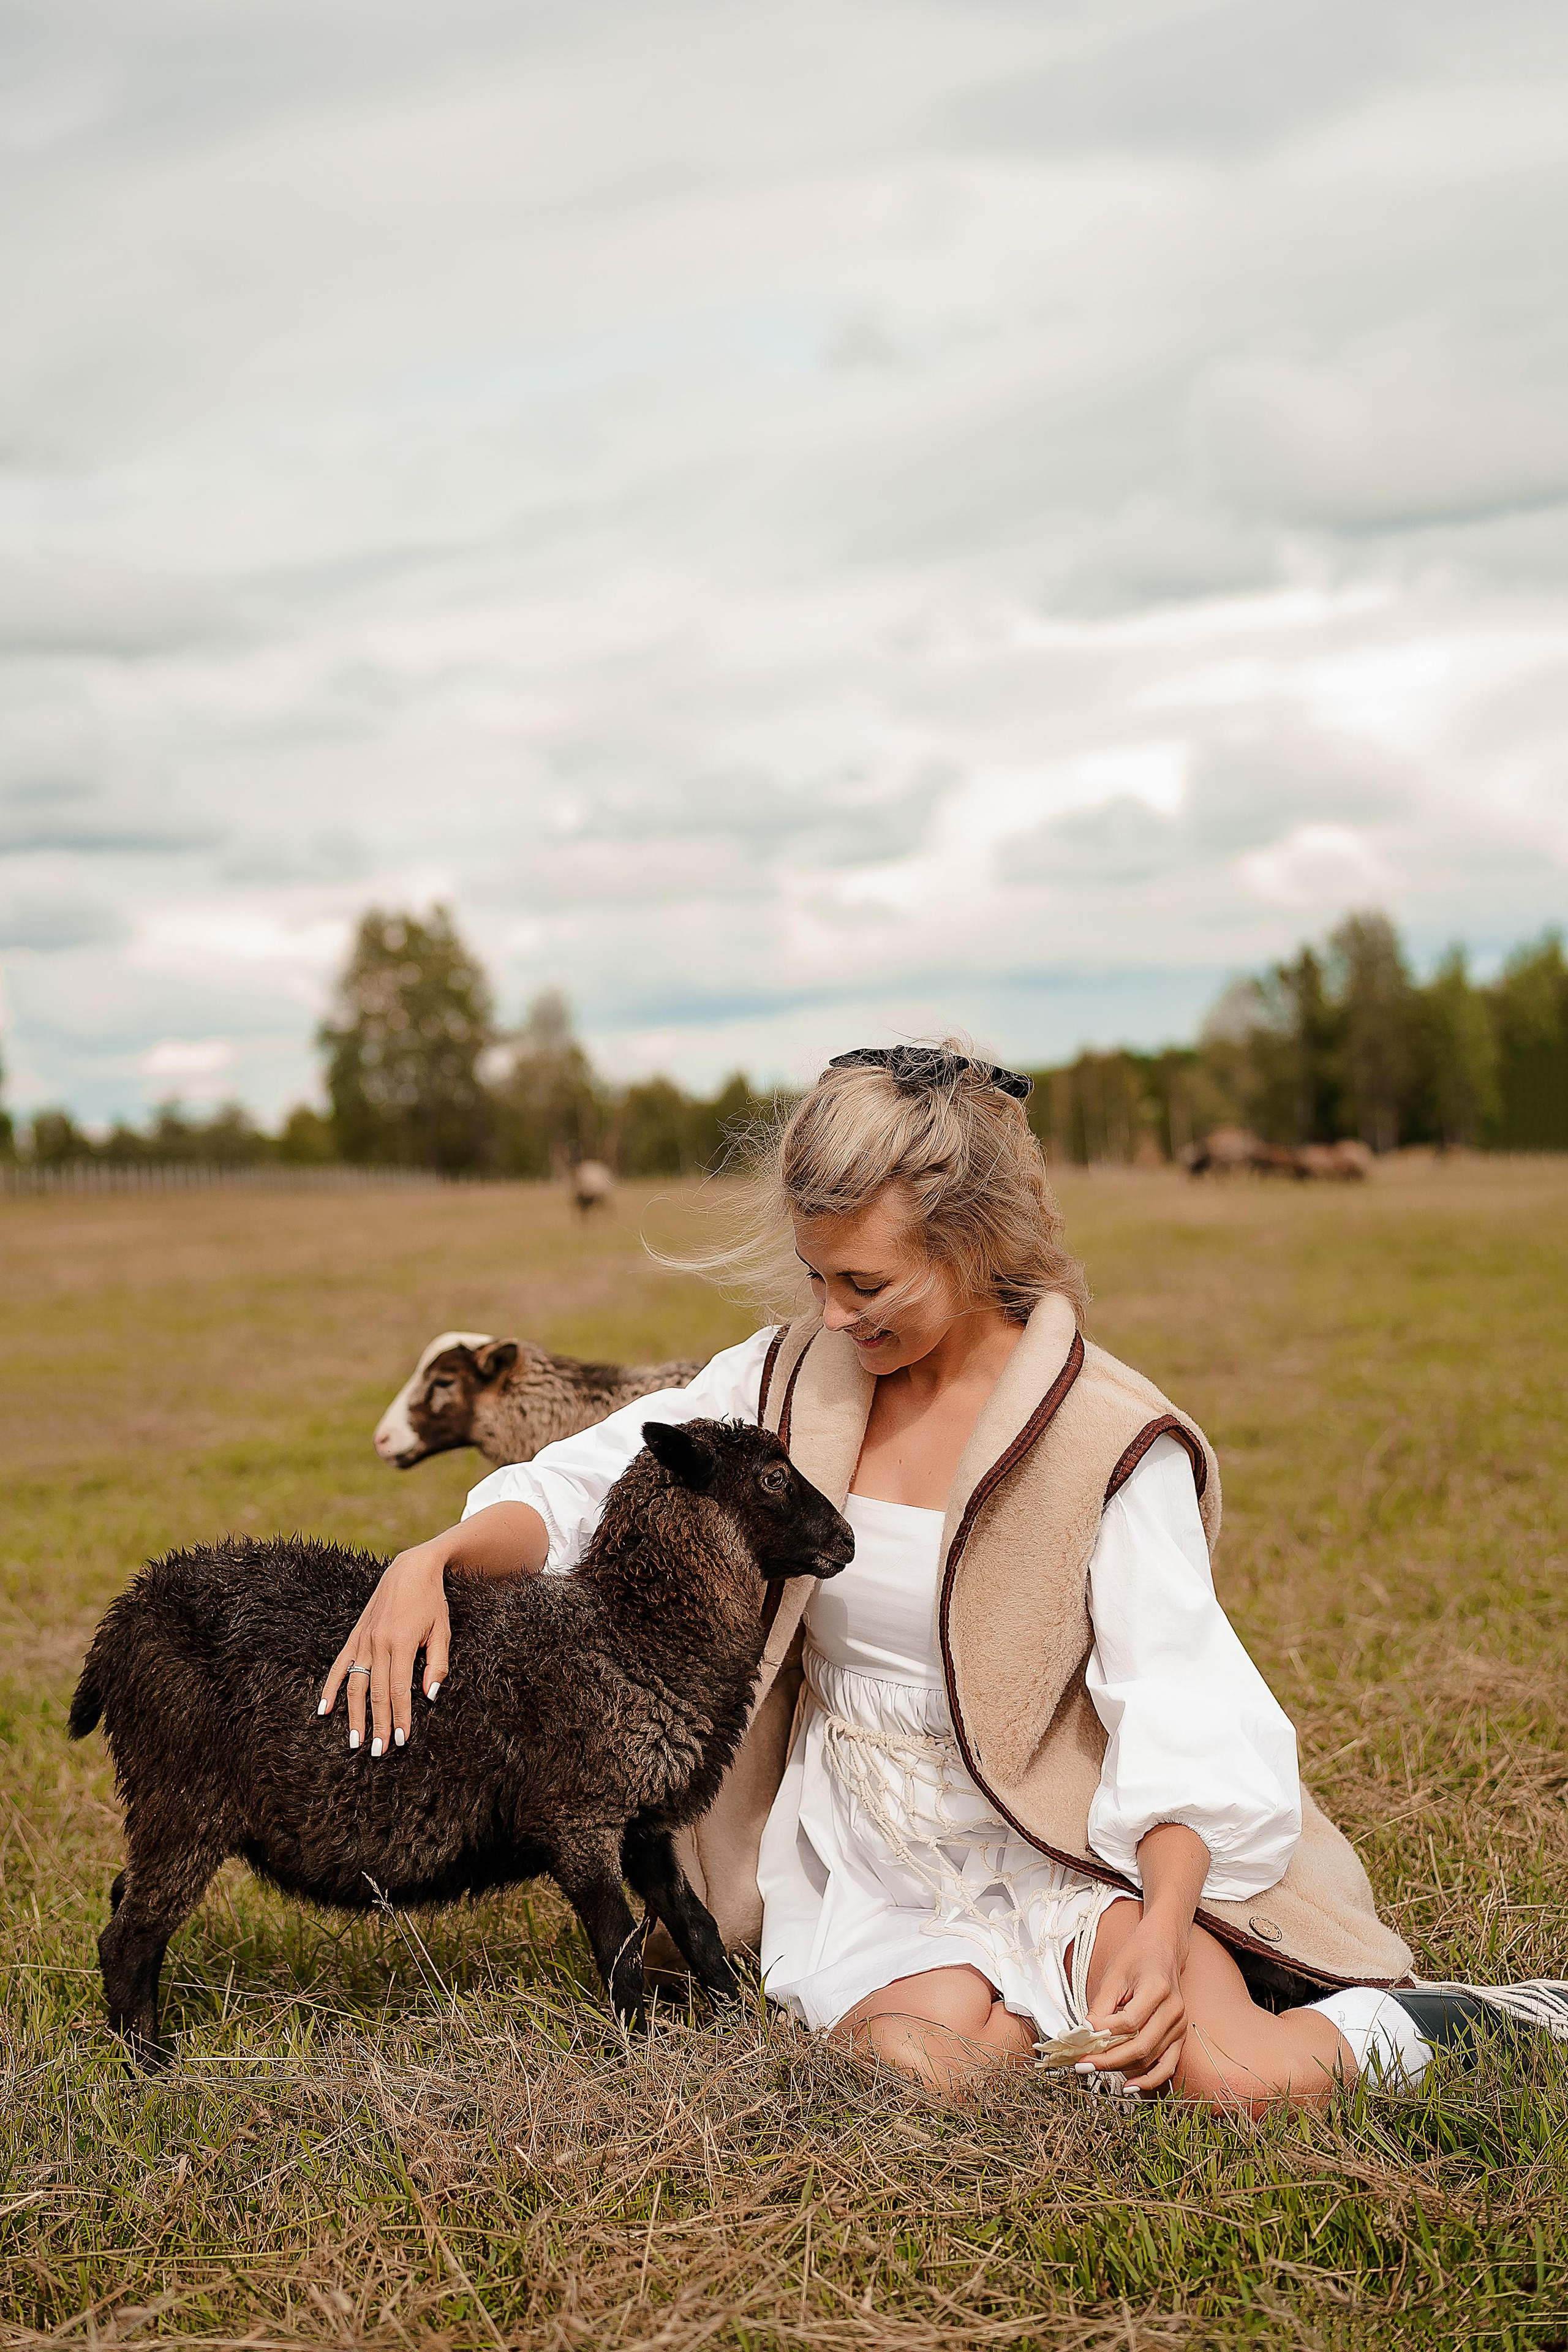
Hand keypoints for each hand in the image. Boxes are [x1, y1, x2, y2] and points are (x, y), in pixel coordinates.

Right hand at [318, 1539, 451, 1756]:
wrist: (411, 1569)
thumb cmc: (431, 1602)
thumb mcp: (442, 1631)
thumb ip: (437, 1664)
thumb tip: (428, 1696)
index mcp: (403, 1643)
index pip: (399, 1689)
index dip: (401, 1716)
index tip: (402, 1740)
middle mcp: (379, 1643)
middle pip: (375, 1693)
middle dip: (378, 1725)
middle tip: (379, 1752)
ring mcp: (363, 1640)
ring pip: (355, 1684)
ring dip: (353, 1715)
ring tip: (355, 1741)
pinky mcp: (355, 1636)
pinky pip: (339, 1666)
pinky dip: (329, 1689)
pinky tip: (323, 1710)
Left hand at [1088, 1914, 1190, 2093]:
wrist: (1163, 1949)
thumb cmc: (1135, 1958)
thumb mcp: (1113, 1976)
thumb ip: (1100, 2007)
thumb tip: (1084, 2036)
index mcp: (1157, 1989)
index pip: (1129, 2023)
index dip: (1103, 2036)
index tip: (1080, 2043)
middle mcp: (1174, 2010)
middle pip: (1140, 2047)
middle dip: (1108, 2060)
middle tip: (1082, 2064)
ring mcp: (1180, 2026)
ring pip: (1150, 2059)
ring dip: (1122, 2068)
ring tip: (1096, 2068)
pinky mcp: (1181, 2036)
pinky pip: (1168, 2065)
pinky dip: (1149, 2079)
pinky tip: (1129, 2086)